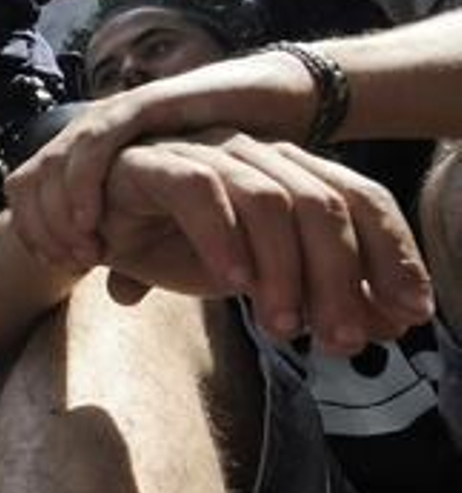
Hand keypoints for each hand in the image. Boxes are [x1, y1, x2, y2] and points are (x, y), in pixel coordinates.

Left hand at [5, 52, 313, 269]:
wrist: (272, 107)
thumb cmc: (223, 172)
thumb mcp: (169, 218)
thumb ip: (144, 252)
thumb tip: (120, 294)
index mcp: (90, 158)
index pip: (29, 190)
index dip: (29, 228)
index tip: (50, 266)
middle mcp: (94, 133)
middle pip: (31, 177)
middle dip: (35, 224)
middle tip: (60, 264)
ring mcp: (114, 114)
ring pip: (55, 162)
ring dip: (56, 210)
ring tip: (79, 252)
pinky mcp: (140, 103)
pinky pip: (95, 142)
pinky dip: (82, 180)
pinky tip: (88, 219)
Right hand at [95, 132, 432, 354]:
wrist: (84, 232)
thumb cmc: (169, 247)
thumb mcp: (252, 280)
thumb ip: (314, 296)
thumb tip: (385, 327)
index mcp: (288, 172)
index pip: (362, 199)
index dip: (393, 256)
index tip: (409, 315)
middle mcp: (254, 153)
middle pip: (324, 205)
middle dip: (340, 280)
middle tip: (339, 341)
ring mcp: (203, 151)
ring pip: (270, 199)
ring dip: (284, 270)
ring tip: (280, 326)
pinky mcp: (152, 162)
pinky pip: (199, 189)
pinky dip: (221, 237)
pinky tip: (231, 284)